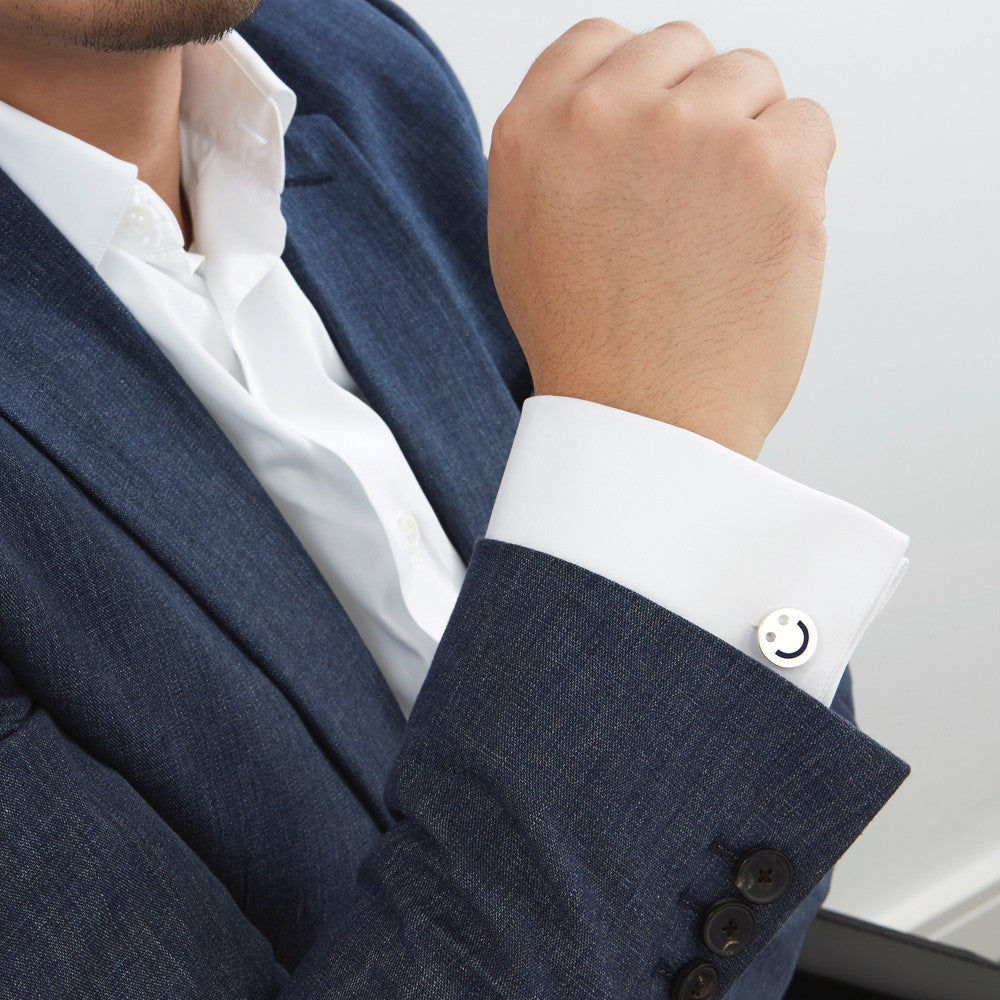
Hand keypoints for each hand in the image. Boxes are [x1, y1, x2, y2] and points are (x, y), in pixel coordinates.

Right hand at [487, 19, 835, 458]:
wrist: (644, 424)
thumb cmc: (591, 348)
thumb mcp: (524, 236)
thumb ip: (558, 152)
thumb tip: (615, 104)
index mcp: (535, 130)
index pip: (600, 40)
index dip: (639, 82)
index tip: (656, 123)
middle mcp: (605, 116)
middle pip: (685, 48)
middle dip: (698, 109)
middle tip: (693, 196)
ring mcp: (690, 133)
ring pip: (752, 78)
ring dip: (750, 140)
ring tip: (720, 229)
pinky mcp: (769, 165)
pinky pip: (808, 123)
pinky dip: (798, 174)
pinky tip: (758, 237)